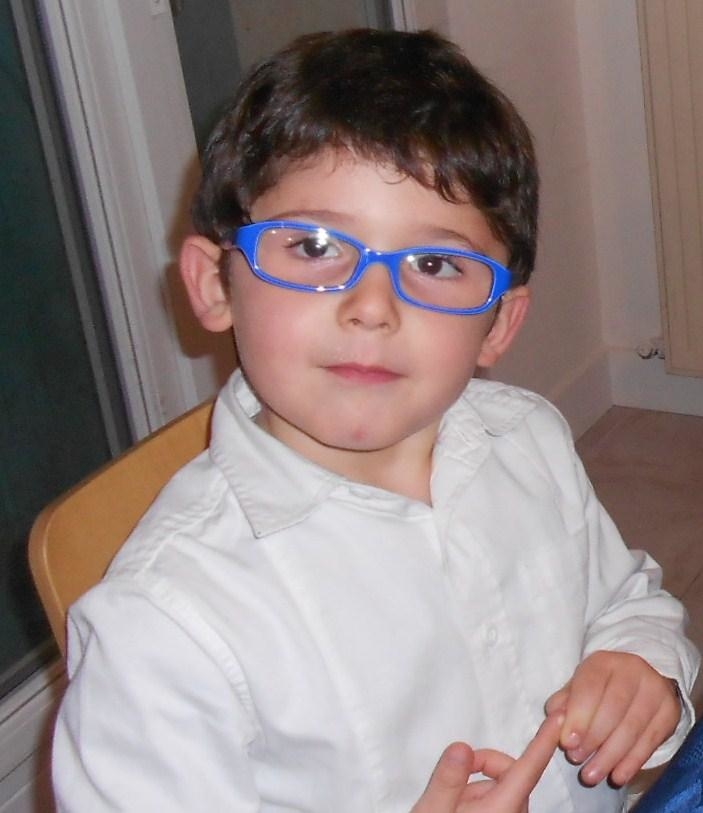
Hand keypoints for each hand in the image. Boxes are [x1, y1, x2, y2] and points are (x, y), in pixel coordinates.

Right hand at [411, 713, 561, 812]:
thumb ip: (446, 780)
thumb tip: (462, 746)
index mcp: (500, 811)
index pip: (526, 771)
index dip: (543, 743)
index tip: (559, 721)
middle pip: (511, 775)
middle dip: (485, 764)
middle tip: (455, 772)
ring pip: (502, 789)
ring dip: (478, 783)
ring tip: (450, 802)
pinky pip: (497, 801)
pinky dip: (478, 796)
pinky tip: (457, 808)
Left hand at [545, 651, 679, 786]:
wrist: (639, 681)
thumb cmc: (599, 687)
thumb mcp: (578, 687)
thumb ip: (564, 702)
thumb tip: (555, 718)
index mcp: (604, 661)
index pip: (590, 687)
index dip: (578, 716)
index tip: (567, 742)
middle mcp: (632, 670)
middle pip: (613, 708)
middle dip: (593, 738)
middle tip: (577, 759)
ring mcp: (655, 690)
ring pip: (632, 727)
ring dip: (610, 755)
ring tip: (592, 774)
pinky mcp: (670, 712)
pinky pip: (650, 741)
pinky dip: (632, 762)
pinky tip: (617, 776)